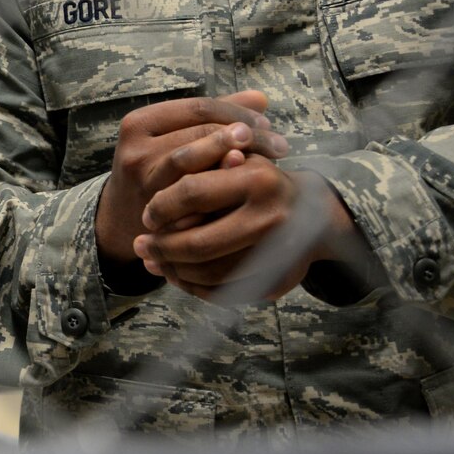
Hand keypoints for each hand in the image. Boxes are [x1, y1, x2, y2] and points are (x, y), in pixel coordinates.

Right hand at [93, 91, 288, 266]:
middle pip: (201, 133)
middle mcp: (136, 150)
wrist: (122, 218)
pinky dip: (225, 190)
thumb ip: (212, 117)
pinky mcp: (153, 209)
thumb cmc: (157, 168)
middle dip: (246, 136)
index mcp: (139, 122)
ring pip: (199, 165)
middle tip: (280, 146)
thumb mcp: (172, 135)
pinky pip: (197, 197)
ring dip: (240, 160)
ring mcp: (143, 182)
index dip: (237, 114)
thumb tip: (261, 99)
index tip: (267, 124)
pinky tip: (250, 189)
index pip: (198, 108)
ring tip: (271, 163)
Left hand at [135, 161, 355, 301]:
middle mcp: (270, 218)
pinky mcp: (277, 280)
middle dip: (162, 247)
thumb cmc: (262, 181)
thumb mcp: (238, 161)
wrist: (314, 214)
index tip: (147, 215)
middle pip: (199, 243)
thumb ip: (202, 167)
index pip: (193, 193)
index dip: (162, 207)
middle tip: (140, 245)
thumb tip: (155, 187)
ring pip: (210, 273)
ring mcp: (277, 254)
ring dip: (174, 270)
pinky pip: (226, 292)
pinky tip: (175, 275)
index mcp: (259, 180)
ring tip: (151, 261)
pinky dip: (195, 287)